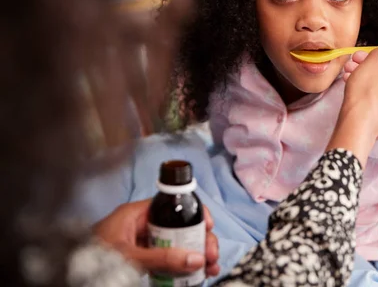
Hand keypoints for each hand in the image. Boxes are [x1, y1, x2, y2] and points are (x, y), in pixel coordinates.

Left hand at [94, 199, 219, 275]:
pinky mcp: (140, 258)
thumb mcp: (130, 257)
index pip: (172, 203)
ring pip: (176, 243)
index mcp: (137, 213)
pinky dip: (180, 266)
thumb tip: (196, 258)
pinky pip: (166, 258)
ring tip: (208, 269)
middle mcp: (141, 224)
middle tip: (211, 255)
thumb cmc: (89, 259)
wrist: (66, 275)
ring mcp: (141, 242)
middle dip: (199, 239)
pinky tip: (192, 274)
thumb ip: (162, 259)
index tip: (208, 226)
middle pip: (179, 226)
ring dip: (194, 254)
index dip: (193, 212)